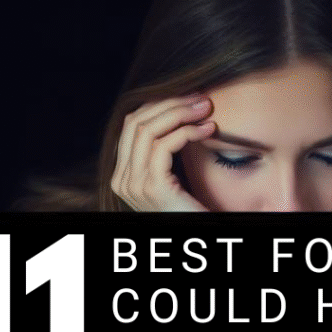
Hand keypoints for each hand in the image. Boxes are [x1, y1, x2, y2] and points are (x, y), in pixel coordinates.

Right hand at [110, 94, 215, 211]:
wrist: (203, 233)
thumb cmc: (194, 208)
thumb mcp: (176, 174)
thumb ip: (167, 151)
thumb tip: (177, 111)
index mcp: (124, 174)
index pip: (132, 125)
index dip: (160, 105)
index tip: (189, 99)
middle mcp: (122, 180)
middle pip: (135, 121)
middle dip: (170, 104)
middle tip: (201, 98)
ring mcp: (134, 185)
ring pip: (148, 129)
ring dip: (180, 113)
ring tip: (206, 110)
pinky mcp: (153, 188)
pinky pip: (164, 146)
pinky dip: (187, 132)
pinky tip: (208, 130)